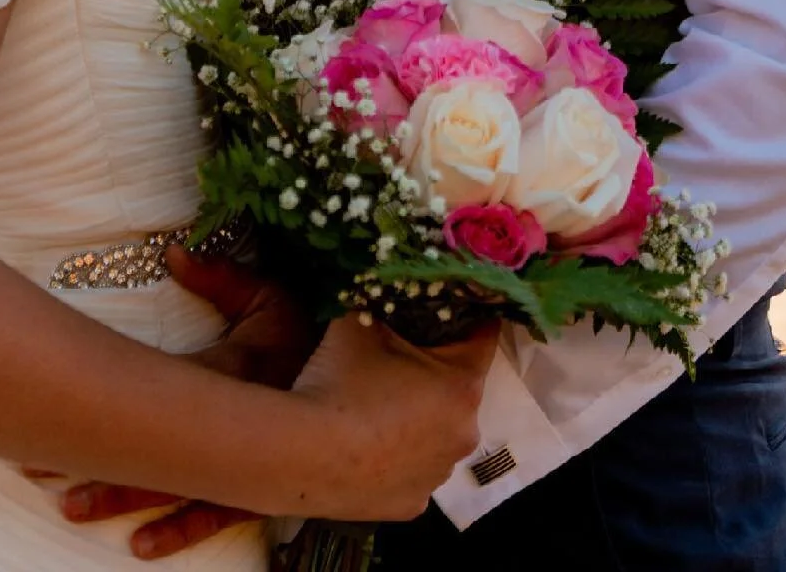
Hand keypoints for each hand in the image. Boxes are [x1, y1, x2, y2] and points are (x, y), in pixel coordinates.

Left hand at [47, 247, 316, 558]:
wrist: (370, 380)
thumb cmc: (310, 329)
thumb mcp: (269, 295)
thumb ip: (218, 276)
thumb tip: (172, 250)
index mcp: (232, 373)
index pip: (158, 389)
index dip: (106, 403)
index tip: (51, 411)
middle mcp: (234, 426)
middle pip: (152, 447)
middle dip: (94, 460)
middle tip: (37, 471)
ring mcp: (247, 464)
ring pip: (173, 486)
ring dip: (119, 498)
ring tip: (69, 507)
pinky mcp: (260, 487)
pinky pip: (218, 514)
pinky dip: (179, 531)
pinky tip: (141, 547)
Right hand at [288, 315, 494, 522]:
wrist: (304, 452)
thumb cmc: (343, 380)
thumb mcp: (359, 320)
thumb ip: (381, 297)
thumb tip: (382, 280)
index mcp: (463, 385)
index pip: (481, 334)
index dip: (460, 314)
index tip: (439, 303)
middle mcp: (465, 434)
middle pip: (456, 386)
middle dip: (431, 369)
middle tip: (391, 356)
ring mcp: (439, 474)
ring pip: (435, 431)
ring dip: (415, 416)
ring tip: (371, 404)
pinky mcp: (413, 504)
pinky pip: (412, 468)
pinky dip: (396, 455)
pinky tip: (364, 444)